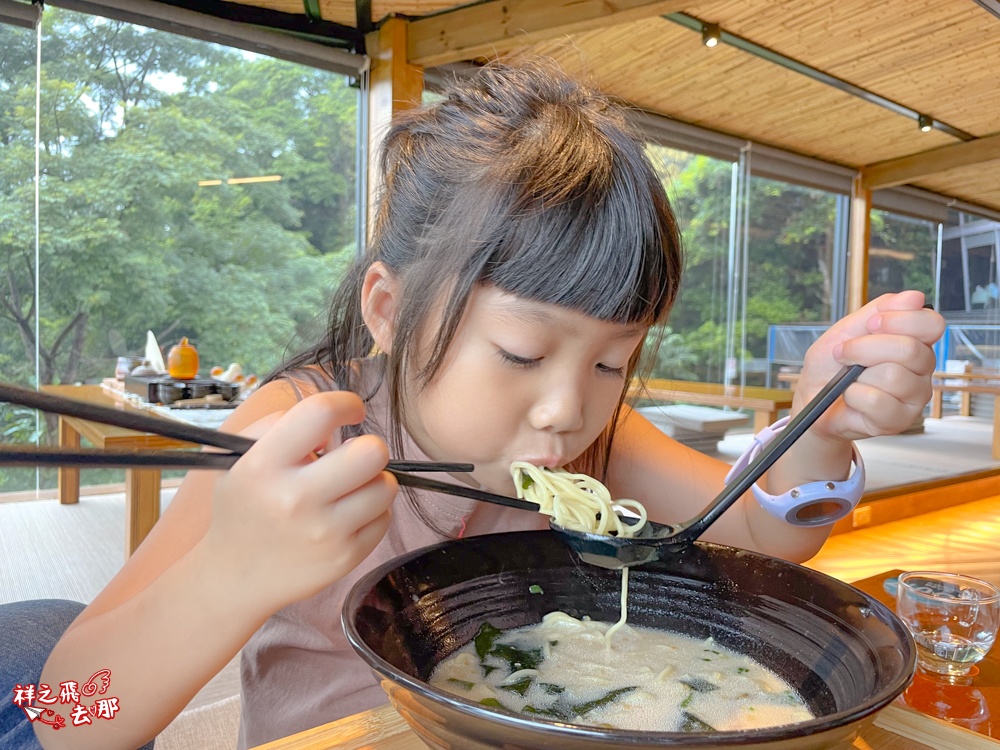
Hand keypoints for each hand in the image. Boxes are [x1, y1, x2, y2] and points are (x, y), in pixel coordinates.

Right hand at [202, 391, 395, 610]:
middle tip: (352, 458)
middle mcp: (295, 499)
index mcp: (263, 466)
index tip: (351, 412)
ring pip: (386, 485)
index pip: (319, 413)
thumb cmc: (245, 507)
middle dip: (368, 447)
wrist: (235, 577)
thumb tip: (331, 426)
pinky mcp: (346, 557)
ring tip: (349, 489)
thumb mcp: (240, 457)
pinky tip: (347, 516)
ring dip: (372, 481)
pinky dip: (372, 511)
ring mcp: (325, 532)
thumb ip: (279, 425)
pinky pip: (385, 517)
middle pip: (371, 452)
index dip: (345, 404)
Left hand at [796, 291, 944, 442]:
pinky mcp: (900, 419)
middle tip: (844, 353)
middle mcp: (921, 368)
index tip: (871, 323)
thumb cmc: (831, 366)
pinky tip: (851, 397)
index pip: (931, 324)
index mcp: (914, 341)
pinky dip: (854, 396)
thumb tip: (914, 297)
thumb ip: (877, 311)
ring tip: (847, 379)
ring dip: (856, 375)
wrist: (813, 399)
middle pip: (910, 349)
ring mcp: (914, 396)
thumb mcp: (846, 331)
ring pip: (893, 376)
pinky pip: (878, 401)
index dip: (901, 320)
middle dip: (866, 348)